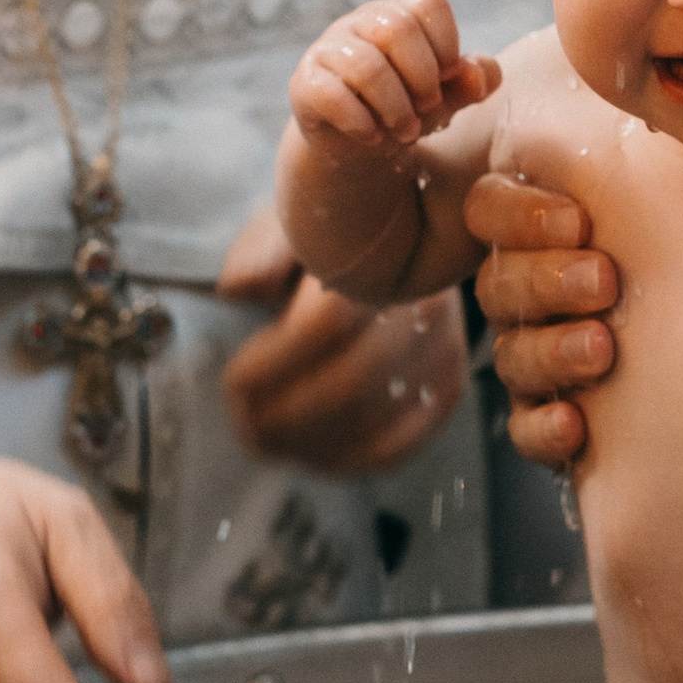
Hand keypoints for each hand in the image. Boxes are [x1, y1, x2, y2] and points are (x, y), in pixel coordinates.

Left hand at [217, 203, 467, 473]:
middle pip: (352, 380)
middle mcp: (428, 305)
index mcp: (383, 255)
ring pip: (374, 419)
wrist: (394, 248)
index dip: (275, 363)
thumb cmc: (329, 241)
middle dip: (285, 413)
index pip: (328, 323)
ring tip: (264, 440)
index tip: (235, 378)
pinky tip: (307, 452)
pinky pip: (399, 443)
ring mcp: (444, 352)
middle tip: (242, 422)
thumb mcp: (291, 224)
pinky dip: (345, 458)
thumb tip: (242, 286)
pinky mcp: (447, 390)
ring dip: (307, 442)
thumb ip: (261, 248)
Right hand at [290, 0, 501, 150]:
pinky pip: (330, 94)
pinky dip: (360, 122)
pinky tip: (372, 137)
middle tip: (428, 108)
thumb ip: (471, 83)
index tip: (447, 80)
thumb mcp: (446, 98)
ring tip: (406, 132)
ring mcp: (329, 49)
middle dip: (422, 78)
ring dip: (395, 107)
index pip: (429, 5)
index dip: (447, 45)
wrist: (356, 143)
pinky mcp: (305, 82)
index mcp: (400, 14)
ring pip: (365, 65)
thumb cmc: (406, 108)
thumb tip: (476, 74)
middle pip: (397, 29)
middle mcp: (361, 22)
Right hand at [467, 171, 619, 468]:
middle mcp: (528, 290)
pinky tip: (577, 426)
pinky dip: (546, 428)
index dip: (520, 213)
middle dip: (548, 280)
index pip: (491, 207)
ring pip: (511, 354)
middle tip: (605, 280)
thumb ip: (673, 166)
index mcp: (543, 227)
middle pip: (499, 282)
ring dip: (553, 350)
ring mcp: (534, 355)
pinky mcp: (551, 419)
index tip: (580, 219)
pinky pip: (525, 428)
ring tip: (603, 350)